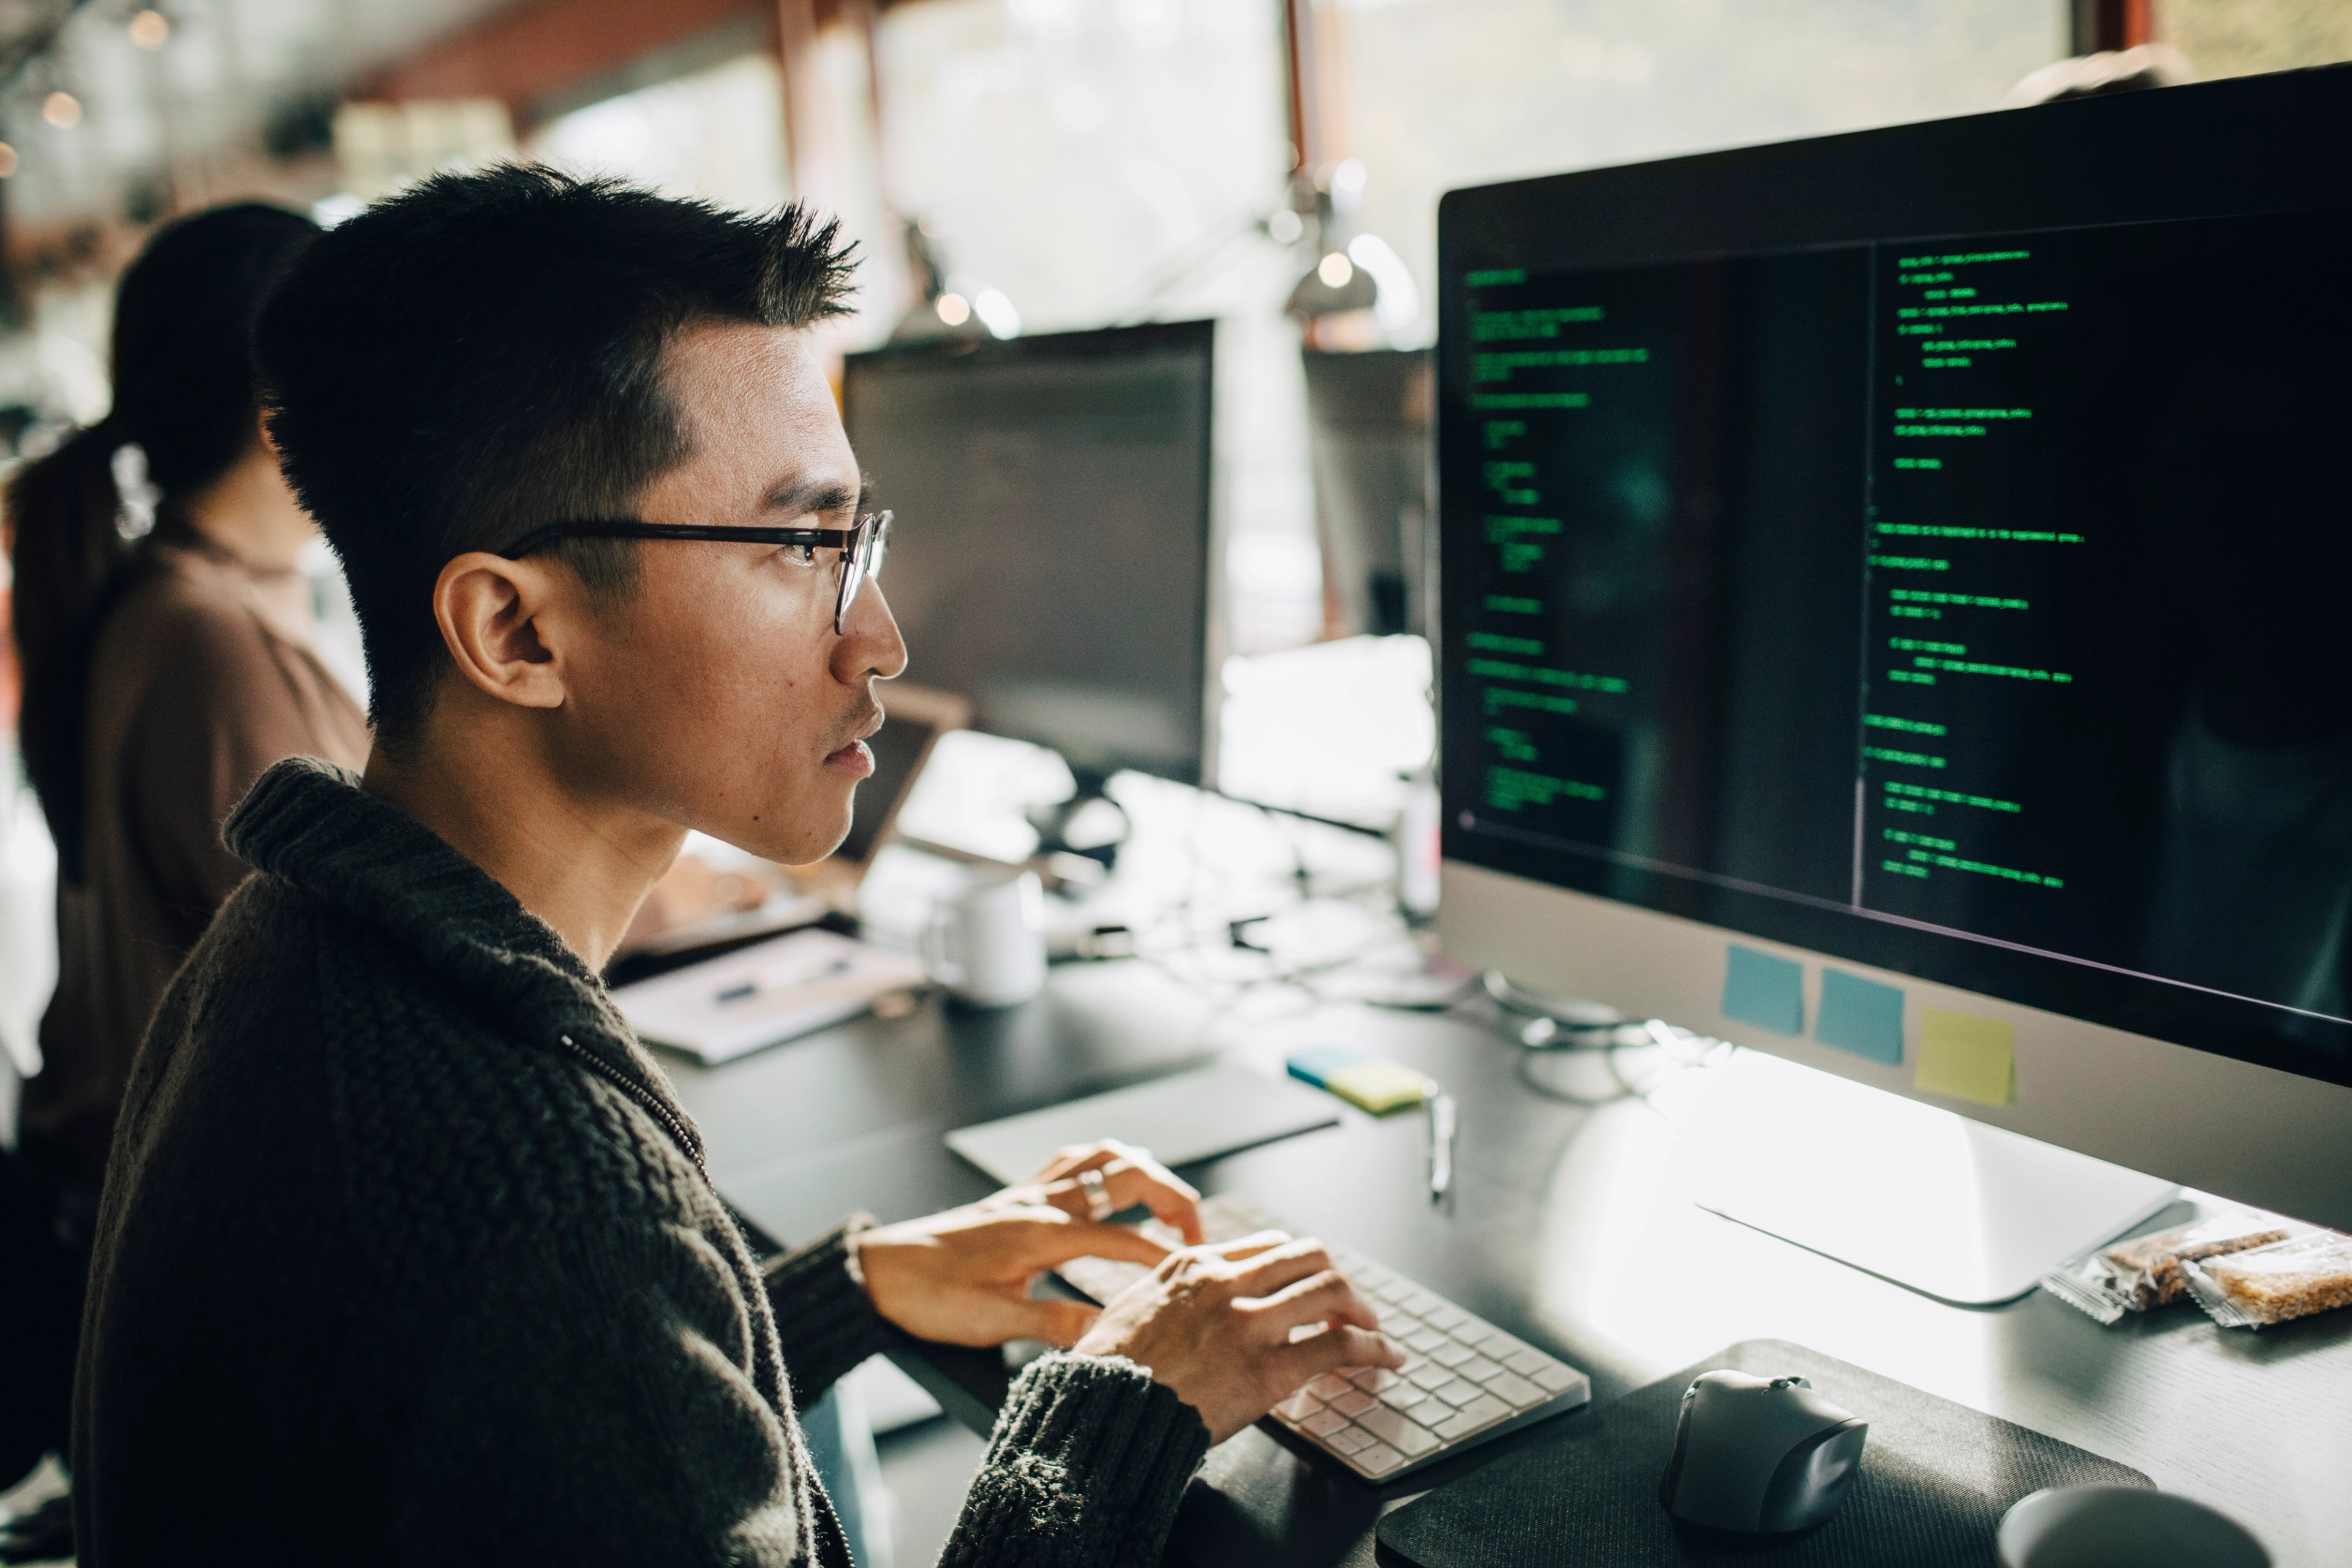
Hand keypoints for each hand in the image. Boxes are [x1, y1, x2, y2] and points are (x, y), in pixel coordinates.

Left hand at [854, 1140, 1203, 1346]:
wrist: (880, 1272)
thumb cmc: (930, 1298)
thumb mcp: (991, 1322)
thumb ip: (1052, 1324)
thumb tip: (1106, 1332)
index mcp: (1043, 1233)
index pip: (1124, 1235)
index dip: (1164, 1253)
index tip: (1197, 1272)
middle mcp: (1041, 1202)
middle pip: (1125, 1174)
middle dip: (1172, 1194)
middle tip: (1195, 1231)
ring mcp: (1027, 1193)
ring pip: (1099, 1155)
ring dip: (1142, 1170)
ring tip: (1167, 1200)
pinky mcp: (1013, 1196)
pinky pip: (1069, 1161)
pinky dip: (1103, 1164)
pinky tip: (1109, 1183)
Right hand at [1074, 1232, 1400, 1443]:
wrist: (1100, 1416)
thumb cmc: (1107, 1372)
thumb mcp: (1133, 1307)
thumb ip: (1173, 1293)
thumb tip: (1194, 1298)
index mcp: (1194, 1266)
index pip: (1271, 1246)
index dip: (1300, 1267)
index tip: (1311, 1287)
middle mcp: (1227, 1284)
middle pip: (1310, 1257)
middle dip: (1337, 1281)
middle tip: (1349, 1307)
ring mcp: (1249, 1324)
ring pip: (1332, 1291)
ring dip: (1363, 1310)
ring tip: (1375, 1330)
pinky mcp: (1268, 1369)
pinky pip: (1340, 1345)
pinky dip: (1374, 1348)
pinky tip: (1387, 1359)